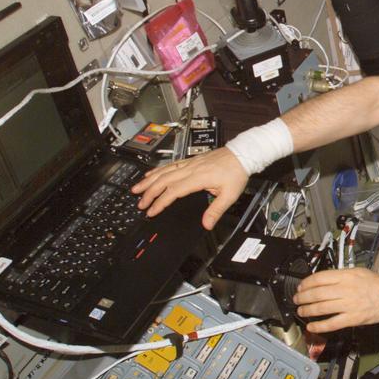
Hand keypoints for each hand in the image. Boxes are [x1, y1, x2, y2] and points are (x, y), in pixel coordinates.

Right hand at [132, 148, 247, 228]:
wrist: (242, 154)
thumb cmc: (236, 172)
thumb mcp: (230, 195)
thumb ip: (216, 210)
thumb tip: (206, 224)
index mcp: (198, 178)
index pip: (173, 191)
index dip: (160, 202)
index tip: (151, 211)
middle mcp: (191, 169)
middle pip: (163, 180)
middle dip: (149, 192)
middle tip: (140, 203)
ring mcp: (189, 164)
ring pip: (164, 171)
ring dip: (149, 180)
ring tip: (136, 188)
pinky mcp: (191, 161)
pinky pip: (170, 165)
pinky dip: (157, 170)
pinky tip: (150, 174)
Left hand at [293, 267, 378, 332]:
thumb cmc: (376, 284)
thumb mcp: (358, 271)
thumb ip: (341, 275)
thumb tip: (323, 280)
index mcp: (346, 275)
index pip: (320, 278)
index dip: (306, 283)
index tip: (300, 287)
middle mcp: (345, 289)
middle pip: (317, 293)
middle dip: (303, 297)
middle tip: (297, 300)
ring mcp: (348, 305)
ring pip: (321, 308)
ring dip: (307, 310)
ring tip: (301, 311)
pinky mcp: (352, 319)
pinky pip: (332, 323)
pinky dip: (319, 326)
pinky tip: (311, 326)